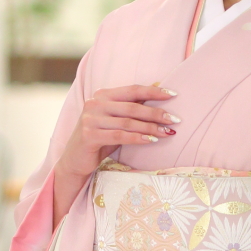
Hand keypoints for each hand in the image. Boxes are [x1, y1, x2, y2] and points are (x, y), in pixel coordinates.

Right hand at [53, 84, 177, 220]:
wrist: (75, 160)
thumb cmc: (100, 139)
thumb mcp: (117, 120)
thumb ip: (132, 107)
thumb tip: (159, 90)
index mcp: (102, 95)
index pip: (132, 90)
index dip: (153, 91)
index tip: (174, 95)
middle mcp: (94, 103)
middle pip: (132, 106)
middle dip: (156, 113)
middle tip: (175, 119)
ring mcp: (90, 119)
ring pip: (127, 122)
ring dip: (150, 127)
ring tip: (167, 132)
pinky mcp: (89, 135)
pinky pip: (119, 136)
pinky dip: (137, 138)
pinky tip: (151, 141)